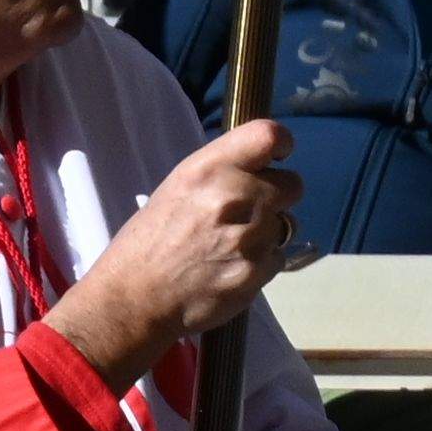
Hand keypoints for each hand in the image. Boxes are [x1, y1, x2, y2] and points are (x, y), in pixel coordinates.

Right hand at [53, 118, 298, 384]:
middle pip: (293, 185)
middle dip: (278, 196)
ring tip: (233, 243)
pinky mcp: (256, 272)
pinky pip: (278, 258)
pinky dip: (262, 263)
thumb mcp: (180, 186)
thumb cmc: (153, 237)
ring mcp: (249, 237)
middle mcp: (234, 196)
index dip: (282, 143)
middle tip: (252, 209)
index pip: (268, 136)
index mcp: (209, 168)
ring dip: (269, 232)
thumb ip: (222, 172)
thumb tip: (261, 165)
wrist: (138, 295)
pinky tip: (232, 267)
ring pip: (287, 225)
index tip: (279, 155)